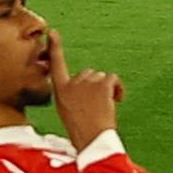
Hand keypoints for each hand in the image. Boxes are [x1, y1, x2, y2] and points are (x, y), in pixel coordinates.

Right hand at [47, 29, 123, 151]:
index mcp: (60, 91)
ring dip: (107, 90)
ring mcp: (86, 82)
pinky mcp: (101, 84)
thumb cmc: (83, 132)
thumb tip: (88, 87)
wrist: (92, 140)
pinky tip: (118, 101)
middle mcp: (71, 83)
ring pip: (102, 78)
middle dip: (96, 87)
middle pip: (89, 74)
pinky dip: (119, 89)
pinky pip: (113, 79)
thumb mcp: (69, 113)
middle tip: (98, 107)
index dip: (55, 48)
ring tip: (105, 108)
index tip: (53, 32)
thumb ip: (74, 96)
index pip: (56, 65)